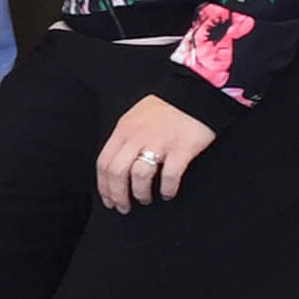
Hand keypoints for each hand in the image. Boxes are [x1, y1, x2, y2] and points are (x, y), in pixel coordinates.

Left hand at [95, 93, 217, 212]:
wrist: (194, 92)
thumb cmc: (165, 108)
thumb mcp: (135, 119)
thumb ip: (125, 140)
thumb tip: (116, 168)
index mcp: (123, 130)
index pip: (104, 162)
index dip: (104, 185)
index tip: (108, 200)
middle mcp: (137, 136)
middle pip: (117, 172)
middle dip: (117, 195)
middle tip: (123, 207)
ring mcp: (159, 142)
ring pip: (139, 175)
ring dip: (140, 193)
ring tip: (145, 199)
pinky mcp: (181, 148)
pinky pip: (169, 176)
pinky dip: (167, 189)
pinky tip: (168, 193)